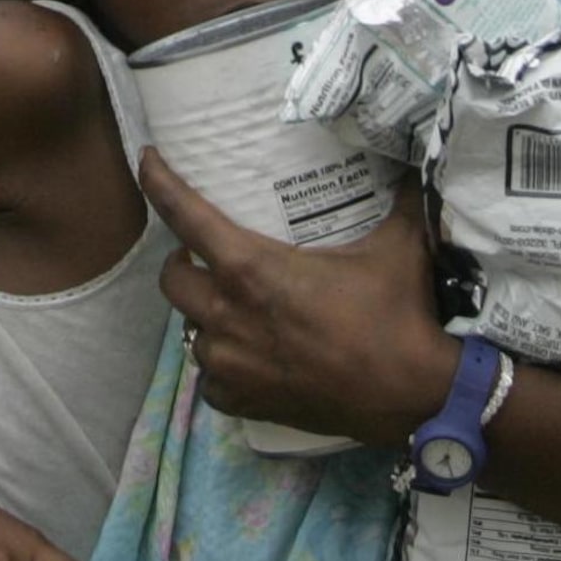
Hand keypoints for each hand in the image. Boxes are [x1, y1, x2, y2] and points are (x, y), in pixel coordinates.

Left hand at [140, 149, 457, 447]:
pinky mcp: (241, 401)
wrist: (410, 393)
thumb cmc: (395, 313)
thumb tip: (414, 159)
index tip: (146, 160)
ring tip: (235, 307)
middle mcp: (226, 315)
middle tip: (206, 255)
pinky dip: (222, 363)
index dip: (159, 183)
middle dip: (182, 262)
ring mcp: (229, 364)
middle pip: (172, 280)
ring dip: (206, 314)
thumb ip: (400, 197)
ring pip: (191, 331)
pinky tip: (247, 356)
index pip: (186, 216)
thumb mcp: (398, 243)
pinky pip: (210, 377)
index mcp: (251, 268)